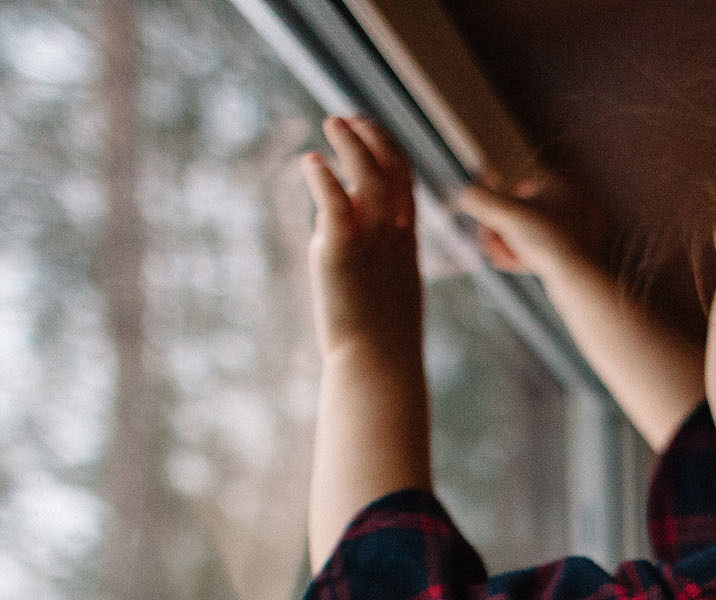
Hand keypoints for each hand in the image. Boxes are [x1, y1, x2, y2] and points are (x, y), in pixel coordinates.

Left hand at [300, 116, 422, 365]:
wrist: (379, 364)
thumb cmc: (381, 343)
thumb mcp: (386, 293)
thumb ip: (373, 263)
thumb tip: (352, 252)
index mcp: (405, 244)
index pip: (405, 184)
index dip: (391, 152)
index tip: (371, 132)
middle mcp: (392, 236)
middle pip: (392, 171)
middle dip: (374, 139)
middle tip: (349, 119)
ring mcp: (370, 242)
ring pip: (368, 178)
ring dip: (351, 145)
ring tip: (332, 122)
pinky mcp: (341, 252)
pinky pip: (335, 204)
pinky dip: (322, 178)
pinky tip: (310, 161)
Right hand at [454, 174, 602, 281]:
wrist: (580, 277)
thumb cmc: (547, 240)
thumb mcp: (505, 214)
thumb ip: (479, 199)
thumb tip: (464, 194)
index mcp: (558, 183)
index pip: (515, 189)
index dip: (494, 208)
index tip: (484, 227)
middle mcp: (571, 201)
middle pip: (521, 212)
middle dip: (500, 230)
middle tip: (487, 246)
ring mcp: (577, 227)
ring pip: (531, 232)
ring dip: (508, 243)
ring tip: (496, 257)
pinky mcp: (577, 251)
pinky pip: (544, 248)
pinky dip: (524, 254)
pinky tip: (507, 264)